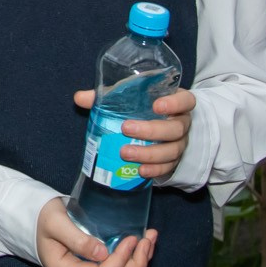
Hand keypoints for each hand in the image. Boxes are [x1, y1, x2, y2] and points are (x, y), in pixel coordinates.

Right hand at [36, 198, 157, 266]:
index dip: (120, 260)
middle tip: (148, 240)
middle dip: (135, 265)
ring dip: (137, 264)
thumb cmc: (42, 217)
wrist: (33, 218)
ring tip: (149, 242)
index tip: (132, 238)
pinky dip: (130, 262)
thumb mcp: (55, 222)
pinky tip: (140, 246)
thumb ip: (77, 238)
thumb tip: (103, 253)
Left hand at [72, 87, 193, 180]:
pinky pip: (168, 167)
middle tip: (126, 129)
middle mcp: (182, 123)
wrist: (158, 126)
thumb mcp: (130, 96)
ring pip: (172, 151)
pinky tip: (140, 171)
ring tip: (125, 153)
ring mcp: (180, 143)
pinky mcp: (173, 160)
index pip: (186, 100)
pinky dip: (155, 170)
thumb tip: (80, 98)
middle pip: (176, 129)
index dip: (174, 103)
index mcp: (176, 102)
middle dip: (151, 130)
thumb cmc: (144, 106)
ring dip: (149, 154)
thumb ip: (108, 96)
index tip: (156, 106)